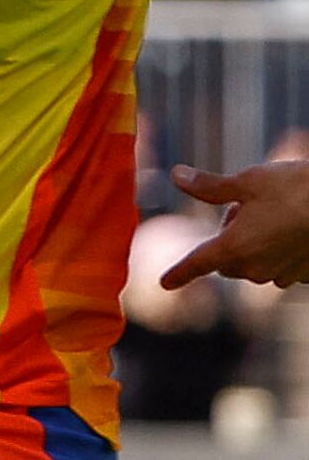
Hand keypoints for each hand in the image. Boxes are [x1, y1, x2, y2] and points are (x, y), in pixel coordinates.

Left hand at [152, 159, 308, 289]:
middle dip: (229, 240)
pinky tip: (297, 230)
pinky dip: (282, 253)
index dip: (179, 273)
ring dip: (256, 247)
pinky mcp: (305, 276)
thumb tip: (177, 176)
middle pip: (227, 262)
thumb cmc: (298, 189)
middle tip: (247, 210)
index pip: (196, 263)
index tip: (165, 283)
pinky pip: (283, 267)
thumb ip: (210, 186)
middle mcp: (255, 268)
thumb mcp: (249, 181)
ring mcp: (282, 275)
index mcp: (233, 247)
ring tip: (278, 216)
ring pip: (256, 265)